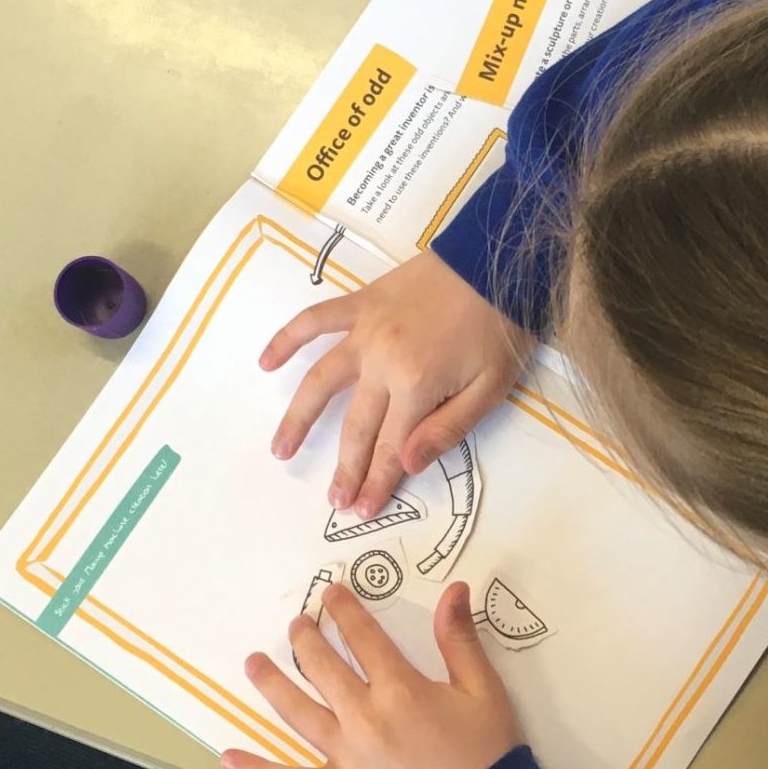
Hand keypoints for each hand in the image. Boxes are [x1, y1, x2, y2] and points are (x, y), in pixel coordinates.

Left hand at [225, 582, 522, 768]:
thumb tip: (454, 589)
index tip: (331, 595)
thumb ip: (460, 639)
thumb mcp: (483, 689)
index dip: (345, 611)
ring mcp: (346, 756)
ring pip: (297, 713)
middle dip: (306, 639)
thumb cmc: (488, 753)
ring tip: (254, 663)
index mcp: (399, 689)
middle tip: (297, 624)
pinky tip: (228, 757)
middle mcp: (363, 717)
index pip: (362, 638)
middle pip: (323, 668)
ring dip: (272, 684)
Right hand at [262, 252, 529, 518]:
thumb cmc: (501, 328)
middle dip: (345, 468)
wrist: (496, 259)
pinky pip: (315, 321)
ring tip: (281, 449)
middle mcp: (381, 361)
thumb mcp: (490, 388)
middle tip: (334, 500)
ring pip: (321, 380)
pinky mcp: (361, 303)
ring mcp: (365, 330)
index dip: (376, 482)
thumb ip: (447, 429)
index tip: (362, 510)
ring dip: (298, 418)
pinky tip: (266, 363)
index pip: (390, 447)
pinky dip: (287, 340)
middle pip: (356, 426)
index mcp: (416, 384)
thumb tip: (407, 465)